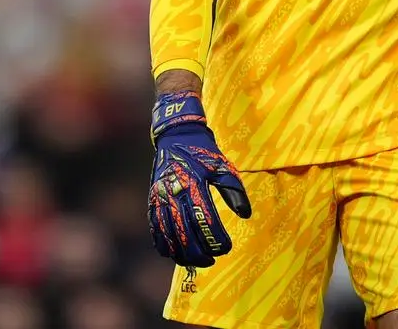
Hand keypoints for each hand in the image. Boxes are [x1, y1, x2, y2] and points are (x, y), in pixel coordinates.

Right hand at [148, 91, 251, 266]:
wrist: (176, 135)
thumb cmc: (203, 152)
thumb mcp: (223, 166)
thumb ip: (234, 191)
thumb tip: (245, 215)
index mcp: (194, 184)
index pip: (204, 219)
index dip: (216, 238)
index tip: (226, 248)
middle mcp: (174, 193)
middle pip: (185, 233)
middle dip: (199, 252)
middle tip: (212, 260)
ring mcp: (160, 197)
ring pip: (168, 235)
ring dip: (182, 253)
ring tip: (196, 261)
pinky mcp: (152, 199)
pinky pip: (154, 228)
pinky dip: (162, 244)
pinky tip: (172, 254)